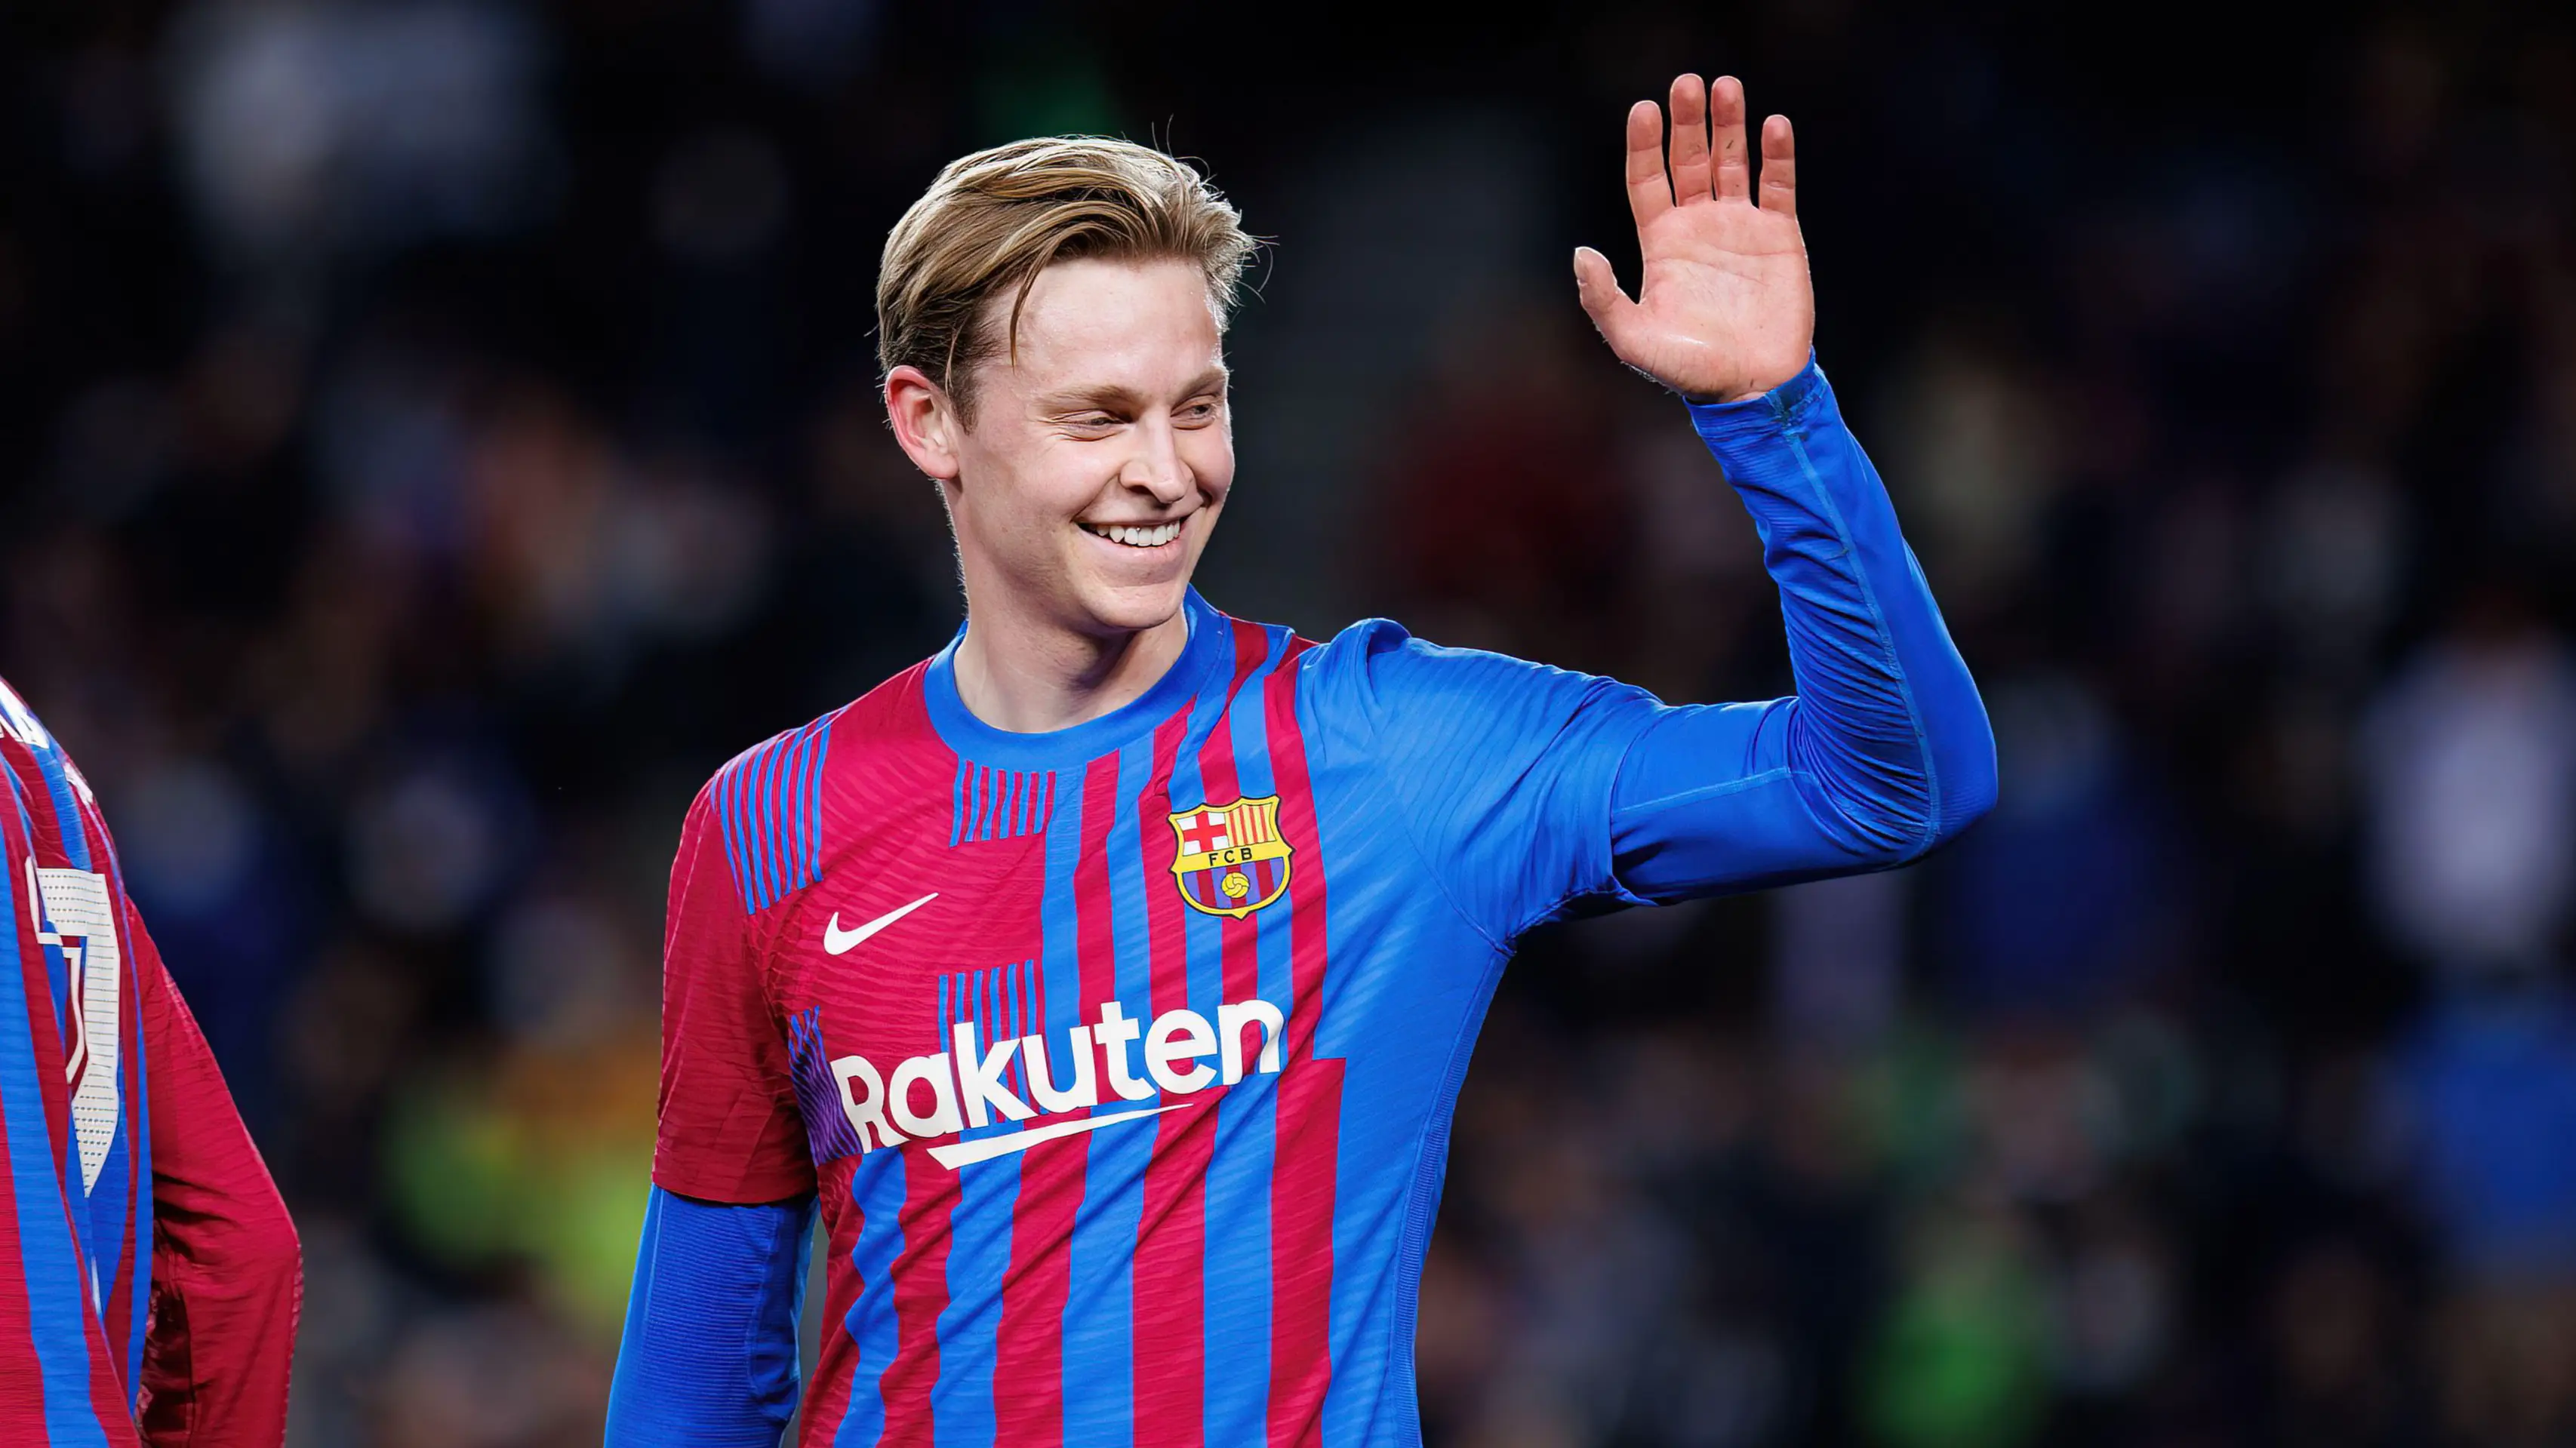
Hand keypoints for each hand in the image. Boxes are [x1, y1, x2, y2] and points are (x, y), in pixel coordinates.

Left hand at [1575, 75, 1812, 403]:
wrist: (1753, 387)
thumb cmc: (1690, 370)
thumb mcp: (1633, 340)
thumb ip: (1603, 299)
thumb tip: (1581, 252)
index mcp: (1661, 243)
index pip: (1647, 180)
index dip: (1645, 144)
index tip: (1643, 109)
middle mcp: (1698, 226)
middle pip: (1689, 160)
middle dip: (1687, 122)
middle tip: (1686, 83)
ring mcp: (1740, 226)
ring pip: (1733, 162)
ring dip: (1730, 124)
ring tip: (1726, 86)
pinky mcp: (1779, 235)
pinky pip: (1778, 185)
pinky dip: (1777, 155)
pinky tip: (1773, 125)